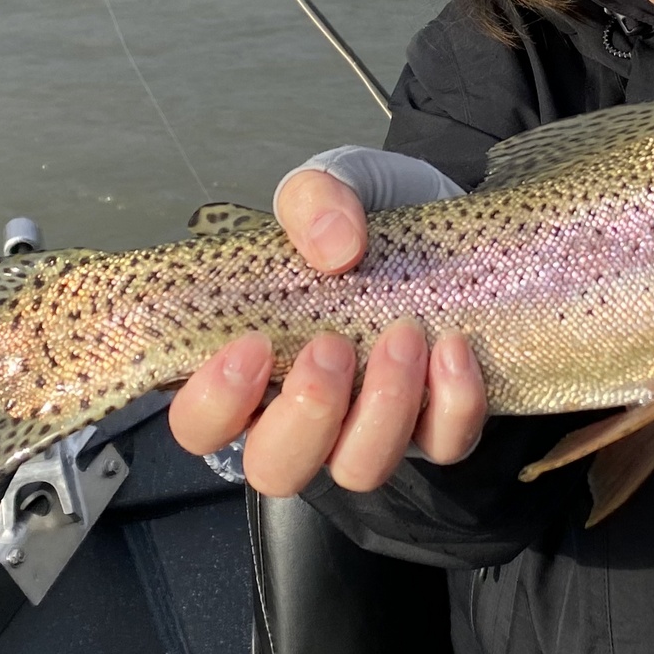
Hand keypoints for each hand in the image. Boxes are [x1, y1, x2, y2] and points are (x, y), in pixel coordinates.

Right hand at [167, 169, 488, 495]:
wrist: (449, 225)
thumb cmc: (365, 219)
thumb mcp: (332, 183)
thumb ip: (314, 198)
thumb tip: (334, 248)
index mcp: (252, 366)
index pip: (200, 426)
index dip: (215, 405)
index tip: (253, 345)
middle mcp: (304, 412)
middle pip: (276, 470)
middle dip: (306, 416)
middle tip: (333, 346)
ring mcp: (370, 428)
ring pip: (359, 470)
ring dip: (383, 408)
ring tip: (405, 333)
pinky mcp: (437, 426)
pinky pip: (443, 446)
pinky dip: (453, 403)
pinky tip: (454, 346)